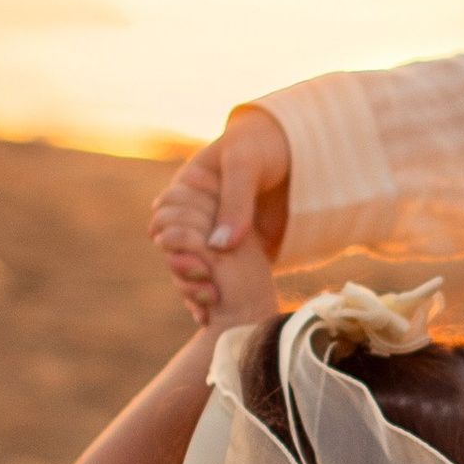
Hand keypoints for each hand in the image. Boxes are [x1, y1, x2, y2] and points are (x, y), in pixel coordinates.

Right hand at [151, 104, 292, 323]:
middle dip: (183, 269)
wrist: (300, 153)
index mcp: (186, 190)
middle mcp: (196, 217)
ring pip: (191, 269)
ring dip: (193, 287)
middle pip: (174, 250)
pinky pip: (217, 277)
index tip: (189, 254)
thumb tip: (219, 246)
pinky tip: (212, 316)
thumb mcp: (246, 166)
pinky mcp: (237, 253)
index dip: (171, 241)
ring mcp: (216, 236)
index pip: (164, 222)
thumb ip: (235, 202)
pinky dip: (211, 296)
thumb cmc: (264, 147)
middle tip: (204, 282)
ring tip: (209, 303)